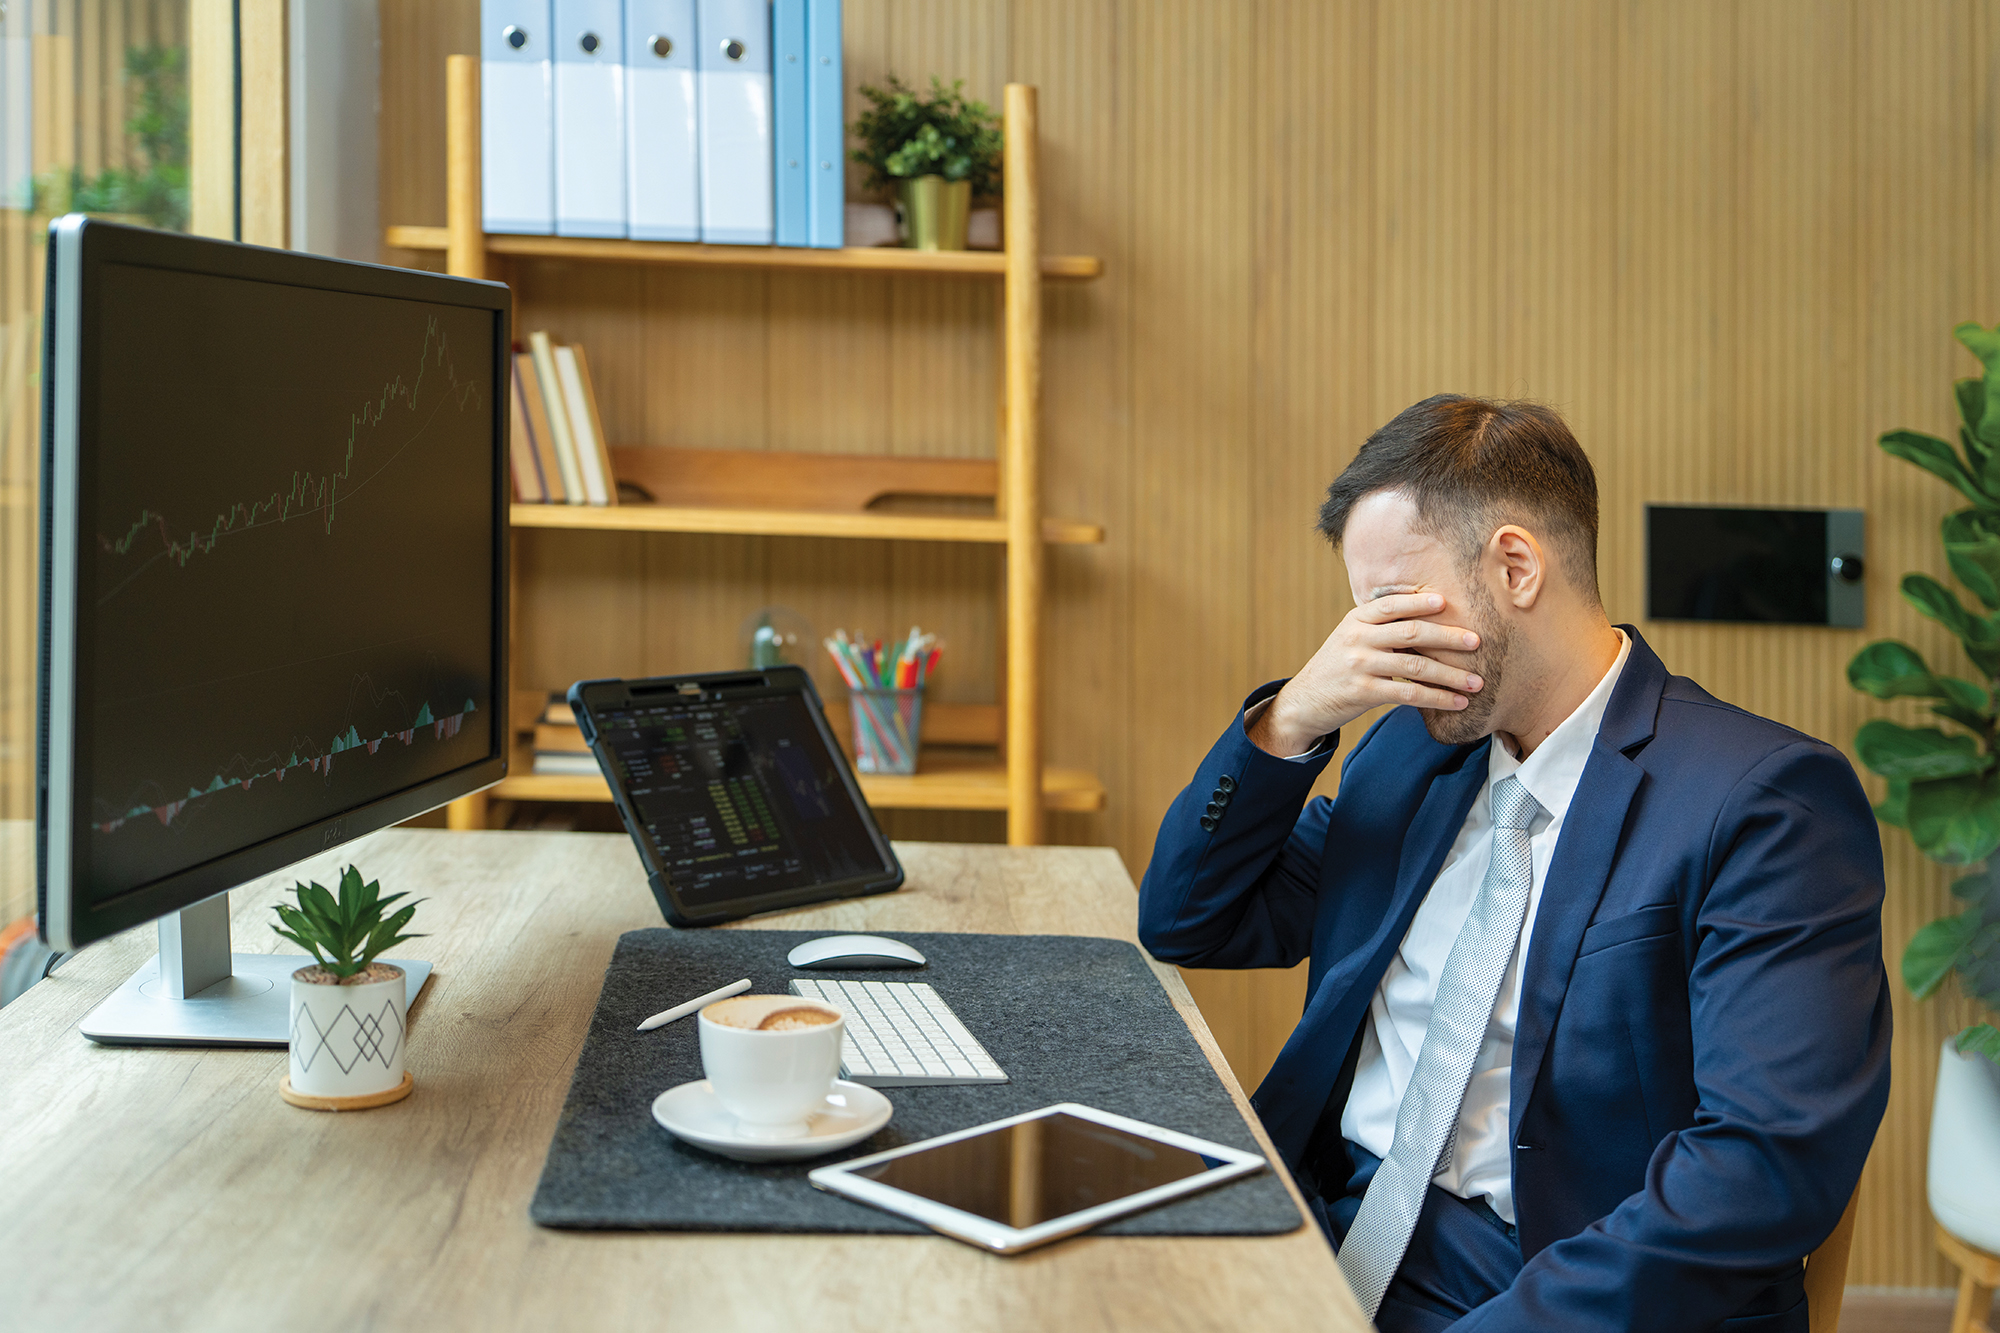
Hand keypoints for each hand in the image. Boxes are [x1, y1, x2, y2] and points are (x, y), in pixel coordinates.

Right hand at [1248, 593, 1483, 755]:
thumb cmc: (1337, 668)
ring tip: (1477, 682)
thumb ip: (1379, 628)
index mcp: (1355, 620)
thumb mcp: (1350, 639)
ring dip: (1451, 675)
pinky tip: (1457, 703)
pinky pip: (1408, 693)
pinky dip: (1437, 698)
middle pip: (1411, 632)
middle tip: (1477, 641)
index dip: (1420, 602)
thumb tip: (1426, 616)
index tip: (1447, 602)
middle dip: (1448, 636)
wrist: (1303, 702)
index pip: (1392, 605)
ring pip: (1415, 665)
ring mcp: (1359, 665)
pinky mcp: (1363, 692)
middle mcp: (1357, 638)